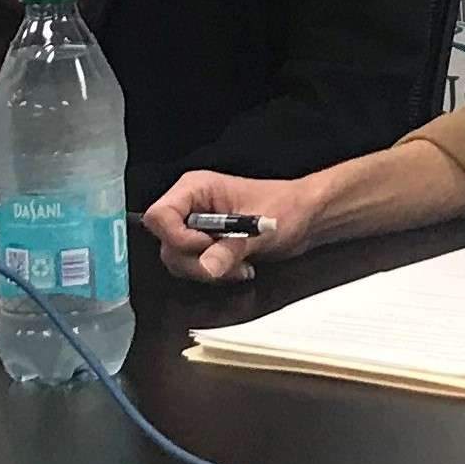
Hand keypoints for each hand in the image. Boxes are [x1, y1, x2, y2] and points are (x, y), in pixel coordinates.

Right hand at [142, 170, 315, 282]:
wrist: (305, 218)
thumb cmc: (286, 207)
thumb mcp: (259, 227)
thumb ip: (230, 248)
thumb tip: (206, 267)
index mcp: (196, 189)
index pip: (159, 216)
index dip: (178, 238)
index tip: (207, 245)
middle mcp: (190, 207)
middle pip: (166, 244)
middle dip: (197, 261)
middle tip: (229, 262)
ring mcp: (196, 228)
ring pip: (179, 261)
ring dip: (209, 271)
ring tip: (240, 265)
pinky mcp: (205, 246)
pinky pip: (195, 268)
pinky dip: (215, 274)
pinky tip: (240, 268)